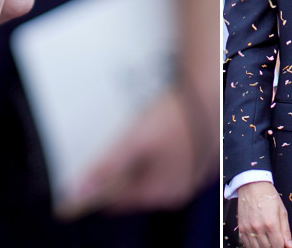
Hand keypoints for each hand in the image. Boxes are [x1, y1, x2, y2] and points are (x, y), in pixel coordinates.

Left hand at [61, 85, 215, 216]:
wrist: (212, 93)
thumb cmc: (179, 116)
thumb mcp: (135, 140)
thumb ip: (106, 168)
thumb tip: (79, 191)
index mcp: (161, 190)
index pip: (119, 199)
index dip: (100, 186)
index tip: (85, 174)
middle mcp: (178, 187)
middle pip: (137, 185)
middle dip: (121, 171)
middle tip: (112, 147)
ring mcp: (192, 172)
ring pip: (153, 170)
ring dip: (140, 159)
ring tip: (135, 134)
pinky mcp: (199, 155)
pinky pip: (171, 159)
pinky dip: (159, 150)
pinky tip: (157, 130)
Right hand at [237, 181, 291, 247]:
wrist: (252, 185)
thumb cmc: (268, 196)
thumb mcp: (282, 211)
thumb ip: (286, 231)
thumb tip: (290, 246)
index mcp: (271, 223)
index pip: (278, 246)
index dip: (282, 247)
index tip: (283, 245)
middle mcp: (258, 228)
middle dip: (273, 247)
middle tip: (275, 242)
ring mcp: (248, 229)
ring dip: (264, 247)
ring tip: (268, 242)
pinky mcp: (241, 228)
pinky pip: (246, 244)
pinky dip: (253, 246)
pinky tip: (258, 242)